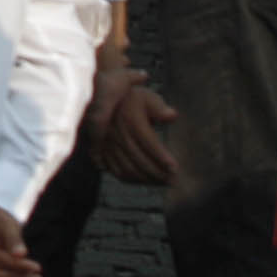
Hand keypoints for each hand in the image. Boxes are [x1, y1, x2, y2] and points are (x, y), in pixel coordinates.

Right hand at [86, 63, 180, 184]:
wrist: (101, 94)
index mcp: (131, 120)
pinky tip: (141, 180)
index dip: (163, 158)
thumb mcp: (145, 96)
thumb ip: (159, 107)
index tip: (175, 168)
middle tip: (172, 180)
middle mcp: (118, 134)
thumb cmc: (129, 96)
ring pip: (128, 168)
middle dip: (158, 173)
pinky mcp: (101, 150)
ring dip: (145, 179)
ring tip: (160, 182)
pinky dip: (129, 179)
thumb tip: (173, 116)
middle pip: (140, 160)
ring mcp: (108, 144)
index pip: (150, 144)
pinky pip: (115, 170)